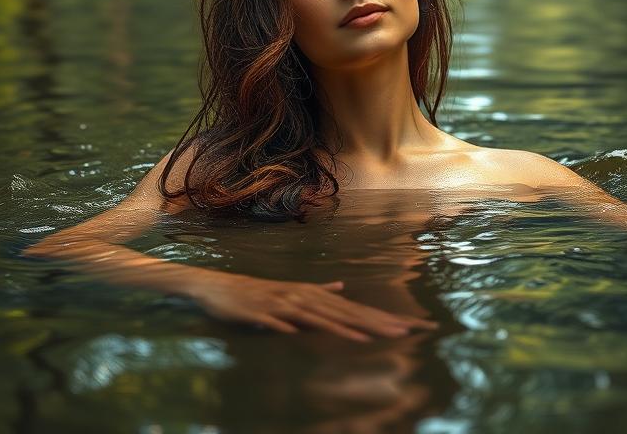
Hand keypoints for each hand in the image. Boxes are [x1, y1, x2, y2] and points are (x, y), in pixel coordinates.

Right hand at [186, 272, 438, 342]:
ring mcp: (281, 304)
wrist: (218, 287)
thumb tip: (343, 288)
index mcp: (310, 294)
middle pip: (343, 312)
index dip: (380, 317)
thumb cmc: (257, 293)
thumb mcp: (292, 291)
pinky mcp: (261, 314)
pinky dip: (296, 329)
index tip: (408, 326)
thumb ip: (319, 291)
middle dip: (374, 322)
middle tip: (405, 332)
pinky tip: (307, 336)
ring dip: (343, 328)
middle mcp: (301, 296)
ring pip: (318, 317)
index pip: (352, 308)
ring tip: (370, 338)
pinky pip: (281, 324)